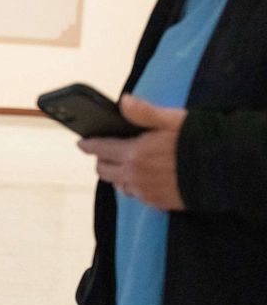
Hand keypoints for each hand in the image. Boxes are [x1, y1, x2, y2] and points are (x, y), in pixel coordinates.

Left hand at [77, 95, 186, 210]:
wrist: (223, 170)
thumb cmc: (197, 141)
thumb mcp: (171, 120)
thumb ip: (144, 113)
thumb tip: (123, 101)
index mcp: (134, 153)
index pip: (100, 149)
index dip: (88, 145)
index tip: (81, 143)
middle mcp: (134, 175)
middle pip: (104, 171)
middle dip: (101, 160)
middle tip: (104, 152)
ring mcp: (145, 191)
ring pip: (119, 185)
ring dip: (117, 175)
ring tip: (123, 165)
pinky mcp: (157, 202)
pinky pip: (136, 195)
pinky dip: (134, 186)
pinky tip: (142, 179)